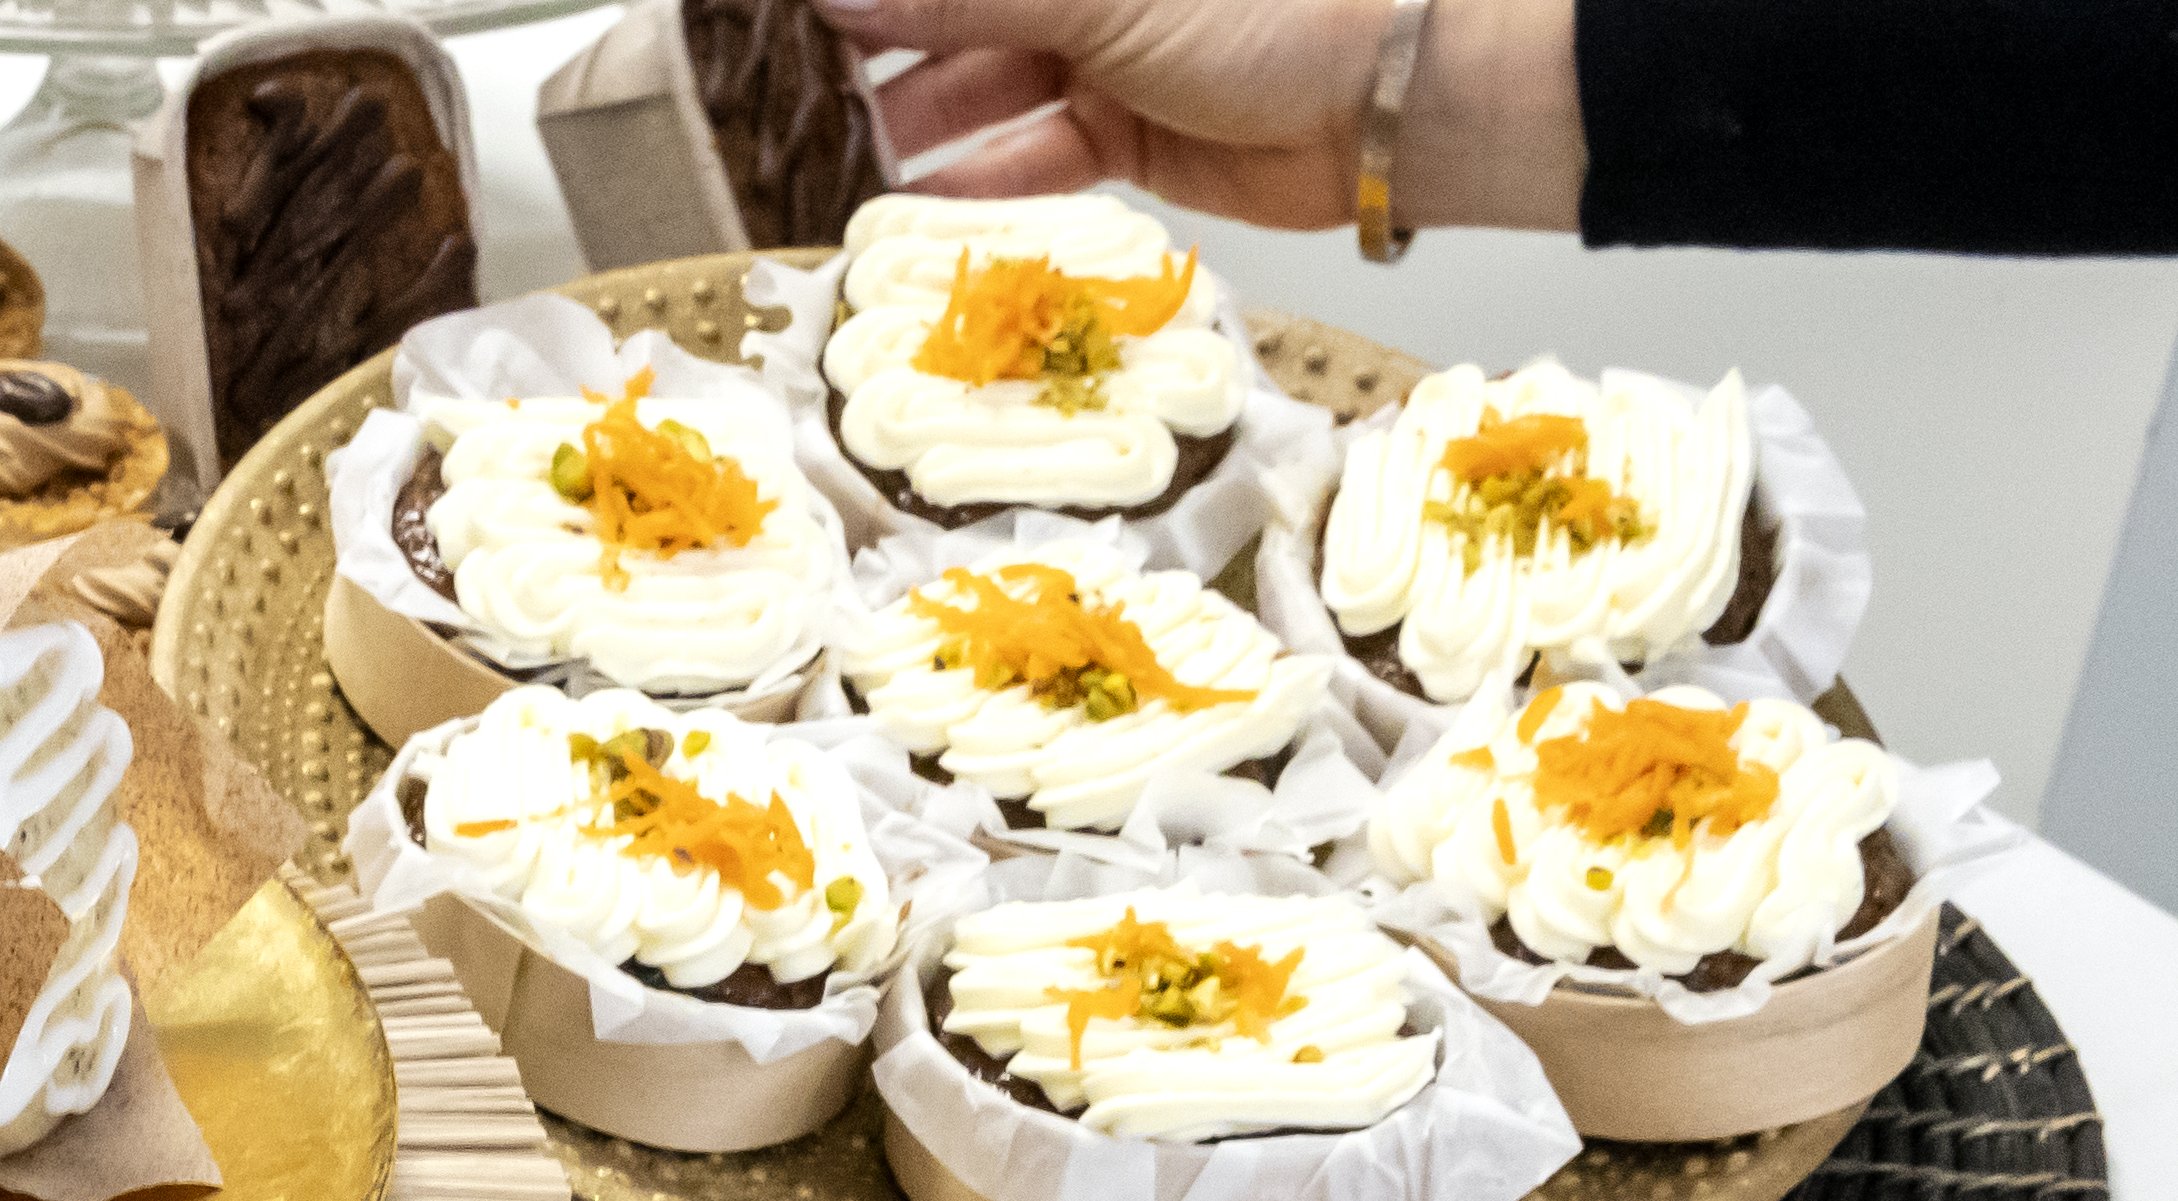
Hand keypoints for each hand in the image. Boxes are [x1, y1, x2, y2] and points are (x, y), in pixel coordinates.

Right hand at [815, 0, 1583, 236]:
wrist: (1391, 99)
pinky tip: (914, 204)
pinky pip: (1027, 162)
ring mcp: (1104, 61)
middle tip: (791, 102)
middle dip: (876, 56)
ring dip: (912, 129)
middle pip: (953, 19)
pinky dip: (975, 184)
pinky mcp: (1127, 140)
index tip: (786, 25)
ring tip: (836, 161)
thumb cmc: (1270, 6)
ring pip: (980, 95)